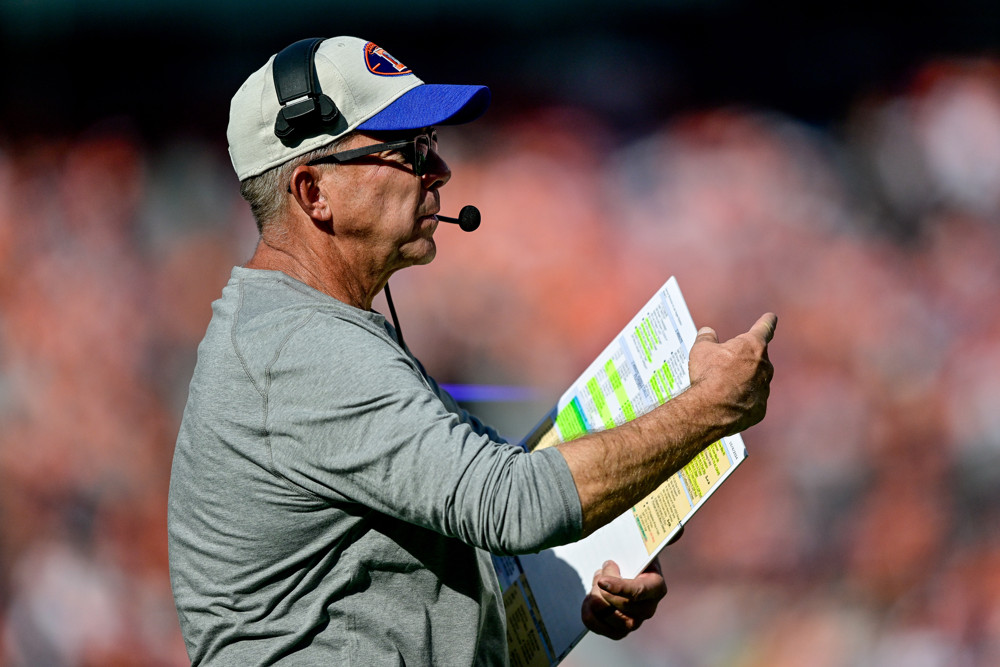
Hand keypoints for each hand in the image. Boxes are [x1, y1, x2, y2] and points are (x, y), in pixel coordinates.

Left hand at [581, 559, 666, 639]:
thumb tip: (609, 567)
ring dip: (595, 597)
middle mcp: (648, 609)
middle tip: (600, 575)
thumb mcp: (634, 553)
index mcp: (656, 587)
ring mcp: (634, 623)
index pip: (638, 591)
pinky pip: (597, 626)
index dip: (619, 587)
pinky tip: (588, 601)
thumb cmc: (632, 561)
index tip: (602, 582)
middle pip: (619, 604)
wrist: (631, 573)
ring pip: (606, 614)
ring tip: (595, 586)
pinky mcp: (618, 632)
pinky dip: (588, 613)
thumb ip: (625, 556)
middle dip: (602, 587)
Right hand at [687, 312, 775, 434]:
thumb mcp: (701, 350)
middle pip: (758, 357)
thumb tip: (707, 331)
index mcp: (752, 345)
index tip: (772, 317)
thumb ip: (706, 338)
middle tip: (727, 364)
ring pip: (756, 380)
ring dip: (744, 381)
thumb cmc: (708, 375)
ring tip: (722, 387)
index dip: (767, 322)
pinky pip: (752, 400)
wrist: (712, 409)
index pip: (764, 328)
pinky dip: (743, 400)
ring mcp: (764, 388)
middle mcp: (764, 365)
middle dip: (746, 359)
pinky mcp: (760, 408)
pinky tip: (727, 403)